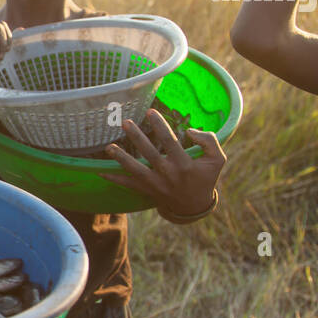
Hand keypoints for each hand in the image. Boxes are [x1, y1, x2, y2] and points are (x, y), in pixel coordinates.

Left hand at [99, 110, 225, 216]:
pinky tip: (101, 170)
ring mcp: (156, 184)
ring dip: (121, 158)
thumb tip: (190, 131)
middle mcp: (168, 174)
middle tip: (126, 122)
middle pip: (149, 153)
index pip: (170, 141)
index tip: (150, 111)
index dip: (160, 125)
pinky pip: (128, 185)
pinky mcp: (147, 190)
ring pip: (136, 170)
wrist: (194, 206)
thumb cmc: (206, 178)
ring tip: (109, 146)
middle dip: (137, 137)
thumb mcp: (217, 160)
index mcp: (184, 164)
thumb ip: (209, 141)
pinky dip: (114, 178)